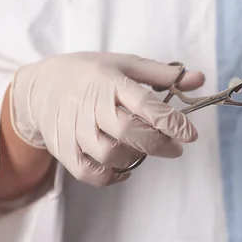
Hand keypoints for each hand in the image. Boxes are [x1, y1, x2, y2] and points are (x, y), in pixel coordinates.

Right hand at [9, 52, 204, 186]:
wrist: (41, 86)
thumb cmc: (92, 73)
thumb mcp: (127, 64)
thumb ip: (164, 74)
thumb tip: (199, 79)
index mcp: (111, 81)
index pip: (145, 104)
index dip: (171, 122)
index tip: (190, 134)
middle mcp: (92, 106)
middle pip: (129, 132)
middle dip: (158, 143)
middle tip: (176, 148)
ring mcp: (75, 129)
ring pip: (110, 154)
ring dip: (135, 157)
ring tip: (146, 150)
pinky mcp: (64, 149)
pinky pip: (89, 172)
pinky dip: (111, 177)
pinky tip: (125, 167)